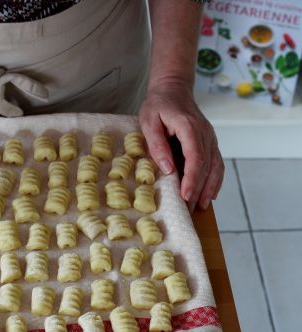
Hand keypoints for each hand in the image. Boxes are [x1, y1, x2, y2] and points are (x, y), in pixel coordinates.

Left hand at [138, 79, 223, 210]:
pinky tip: (209, 194)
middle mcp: (205, 133)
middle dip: (198, 189)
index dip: (192, 178)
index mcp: (189, 127)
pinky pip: (216, 163)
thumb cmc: (158, 105)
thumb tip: (168, 169)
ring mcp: (210, 137)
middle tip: (188, 208)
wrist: (173, 88)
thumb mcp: (148, 121)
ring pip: (215, 166)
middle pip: (207, 165)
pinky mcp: (209, 141)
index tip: (186, 195)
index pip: (195, 157)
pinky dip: (215, 180)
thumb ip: (157, 144)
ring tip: (199, 206)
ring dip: (209, 187)